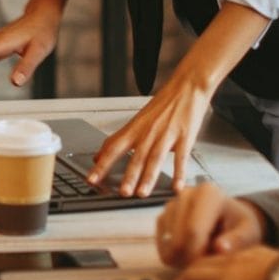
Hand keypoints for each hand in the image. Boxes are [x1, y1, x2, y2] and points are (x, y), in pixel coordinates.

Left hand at [88, 56, 219, 196]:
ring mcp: (166, 134)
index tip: (91, 179)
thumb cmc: (163, 105)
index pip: (113, 147)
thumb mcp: (137, 121)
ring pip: (155, 158)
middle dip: (128, 176)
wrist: (186, 86)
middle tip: (122, 192)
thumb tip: (98, 156)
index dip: (101, 164)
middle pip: (136, 156)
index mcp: (134, 129)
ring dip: (148, 177)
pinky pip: (181, 157)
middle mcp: (148, 132)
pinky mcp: (185, 136)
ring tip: (142, 193)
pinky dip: (179, 173)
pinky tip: (177, 187)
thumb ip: (119, 140)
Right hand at [153, 181, 267, 266]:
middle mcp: (185, 194)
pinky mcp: (163, 216)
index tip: (209, 267)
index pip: (193, 230)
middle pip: (177, 237)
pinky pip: (161, 243)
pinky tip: (190, 255)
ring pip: (168, 242)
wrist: (231, 220)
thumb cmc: (241, 226)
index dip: (199, 255)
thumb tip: (221, 248)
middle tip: (203, 268)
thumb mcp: (248, 232)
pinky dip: (173, 254)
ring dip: (181, 258)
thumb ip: (237, 241)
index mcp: (208, 194)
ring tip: (201, 260)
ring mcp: (172, 204)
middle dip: (189, 259)